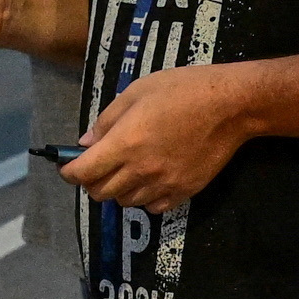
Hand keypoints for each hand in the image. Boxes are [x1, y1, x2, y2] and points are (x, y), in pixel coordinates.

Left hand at [57, 62, 262, 211]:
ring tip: (127, 170)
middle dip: (92, 181)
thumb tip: (85, 144)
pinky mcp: (183, 192)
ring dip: (118, 190)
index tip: (67, 167)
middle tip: (97, 166)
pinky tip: (150, 180)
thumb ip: (107, 121)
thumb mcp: (137, 92)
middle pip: (100, 193)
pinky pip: (152, 208)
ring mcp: (163, 185)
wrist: (231, 106)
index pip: (83, 173)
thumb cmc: (182, 89)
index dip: (68, 172)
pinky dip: (144, 198)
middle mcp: (140, 170)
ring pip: (125, 202)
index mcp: (125, 144)